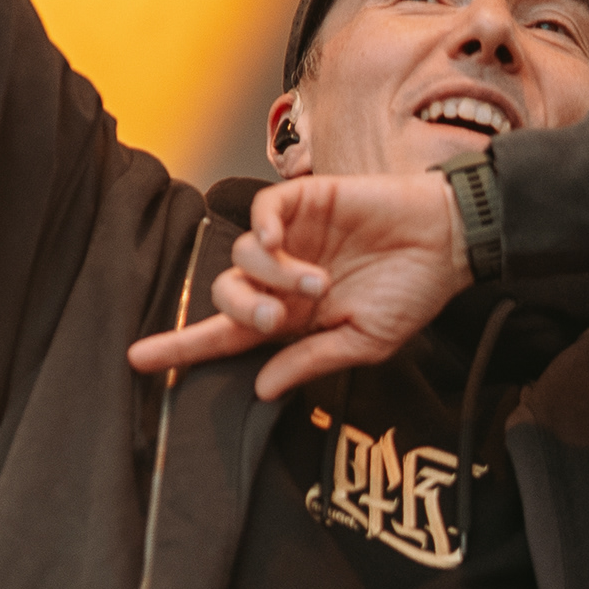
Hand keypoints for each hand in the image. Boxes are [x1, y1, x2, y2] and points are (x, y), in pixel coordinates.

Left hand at [126, 172, 468, 396]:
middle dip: (242, 310)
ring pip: (240, 256)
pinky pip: (260, 212)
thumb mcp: (364, 341)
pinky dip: (263, 228)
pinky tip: (283, 238)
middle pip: (226, 296)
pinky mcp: (304, 200)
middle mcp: (282, 278)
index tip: (138, 360)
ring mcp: (291, 237)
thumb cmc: (413, 292)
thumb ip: (310, 360)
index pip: (226, 335)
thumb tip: (262, 388)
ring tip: (317, 282)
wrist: (450, 242)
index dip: (182, 347)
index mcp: (292, 317)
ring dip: (270, 273)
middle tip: (279, 316)